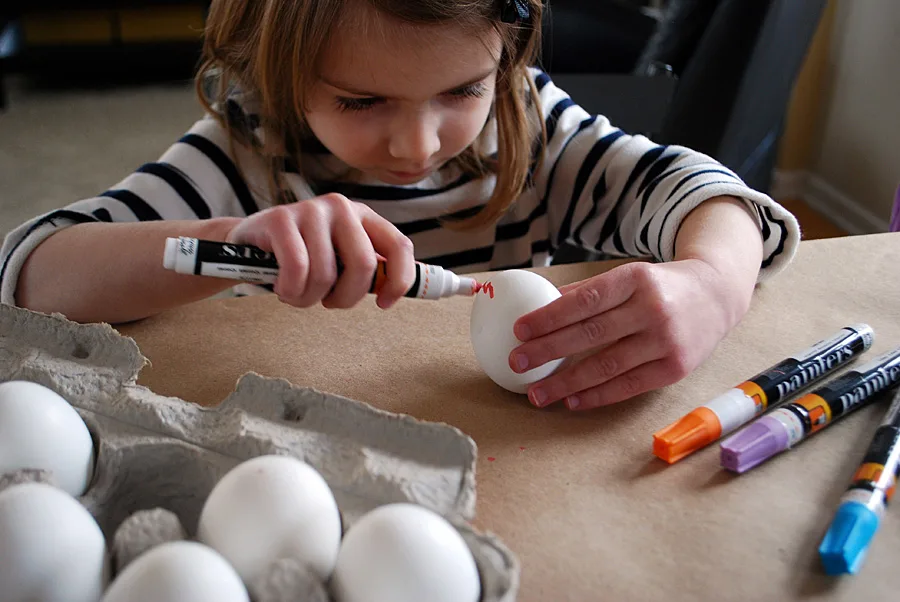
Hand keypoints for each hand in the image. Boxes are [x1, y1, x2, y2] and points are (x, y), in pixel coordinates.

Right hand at [225, 194, 415, 308]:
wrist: (248, 243)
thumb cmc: (300, 257)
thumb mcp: (338, 260)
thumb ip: (364, 270)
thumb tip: (395, 291)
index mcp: (363, 217)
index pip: (399, 246)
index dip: (399, 280)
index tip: (384, 304)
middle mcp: (341, 207)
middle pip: (363, 265)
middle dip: (346, 297)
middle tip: (327, 302)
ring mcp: (311, 209)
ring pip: (326, 274)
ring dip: (309, 299)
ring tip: (297, 294)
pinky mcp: (280, 218)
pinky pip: (297, 269)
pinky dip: (291, 290)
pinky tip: (283, 287)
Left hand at [508, 258, 753, 409]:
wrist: (718, 294)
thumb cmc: (661, 287)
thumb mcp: (629, 276)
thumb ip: (588, 292)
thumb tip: (540, 307)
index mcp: (635, 280)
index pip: (585, 300)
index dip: (549, 316)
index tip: (519, 330)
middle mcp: (652, 309)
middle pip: (591, 334)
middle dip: (548, 350)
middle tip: (517, 363)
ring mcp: (666, 341)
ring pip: (607, 366)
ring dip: (566, 383)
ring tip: (537, 393)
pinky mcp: (675, 368)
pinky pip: (628, 386)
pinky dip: (597, 396)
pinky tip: (571, 401)